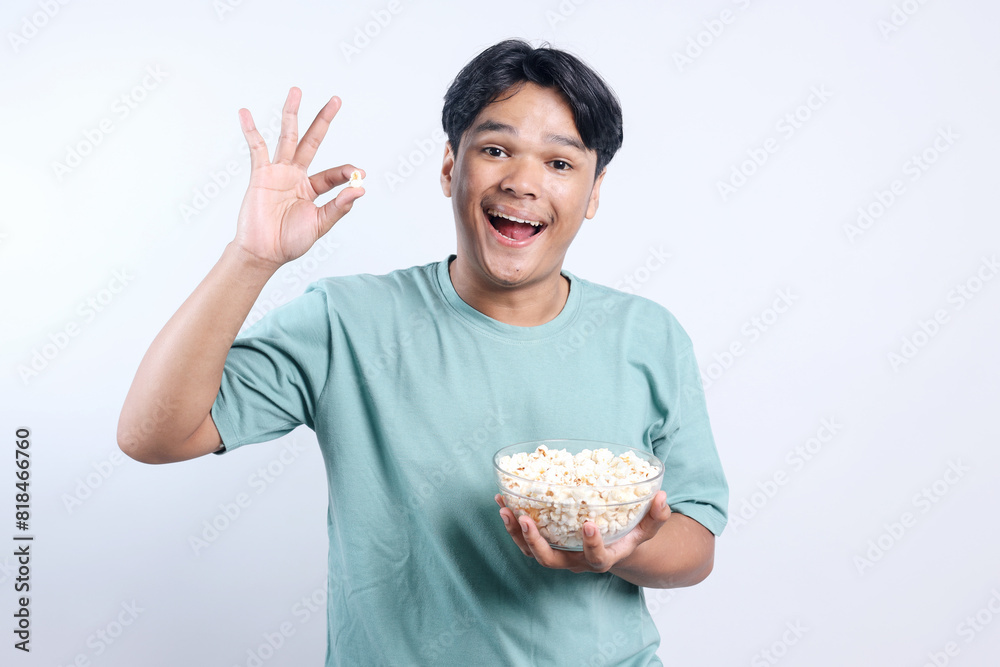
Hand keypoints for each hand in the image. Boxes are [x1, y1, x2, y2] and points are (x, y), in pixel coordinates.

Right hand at [232, 87, 364, 270]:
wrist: (263, 252)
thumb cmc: (290, 242)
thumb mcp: (320, 224)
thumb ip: (339, 206)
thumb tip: (361, 188)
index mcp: (313, 189)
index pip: (334, 173)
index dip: (347, 172)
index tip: (358, 174)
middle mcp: (297, 176)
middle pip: (312, 141)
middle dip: (324, 120)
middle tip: (337, 99)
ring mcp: (279, 172)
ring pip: (288, 137)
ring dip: (292, 114)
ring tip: (296, 91)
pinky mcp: (261, 174)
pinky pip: (256, 148)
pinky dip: (250, 131)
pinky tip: (246, 113)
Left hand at [495, 490, 671, 573]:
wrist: (615, 550)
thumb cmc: (630, 536)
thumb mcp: (647, 529)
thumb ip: (656, 516)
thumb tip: (663, 496)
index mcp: (603, 559)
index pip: (596, 558)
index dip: (592, 545)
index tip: (588, 525)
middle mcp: (577, 562)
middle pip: (552, 561)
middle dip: (536, 542)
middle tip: (526, 519)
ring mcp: (560, 556)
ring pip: (532, 552)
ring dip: (517, 532)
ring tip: (506, 509)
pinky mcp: (547, 547)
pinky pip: (525, 540)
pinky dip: (513, 524)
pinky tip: (503, 503)